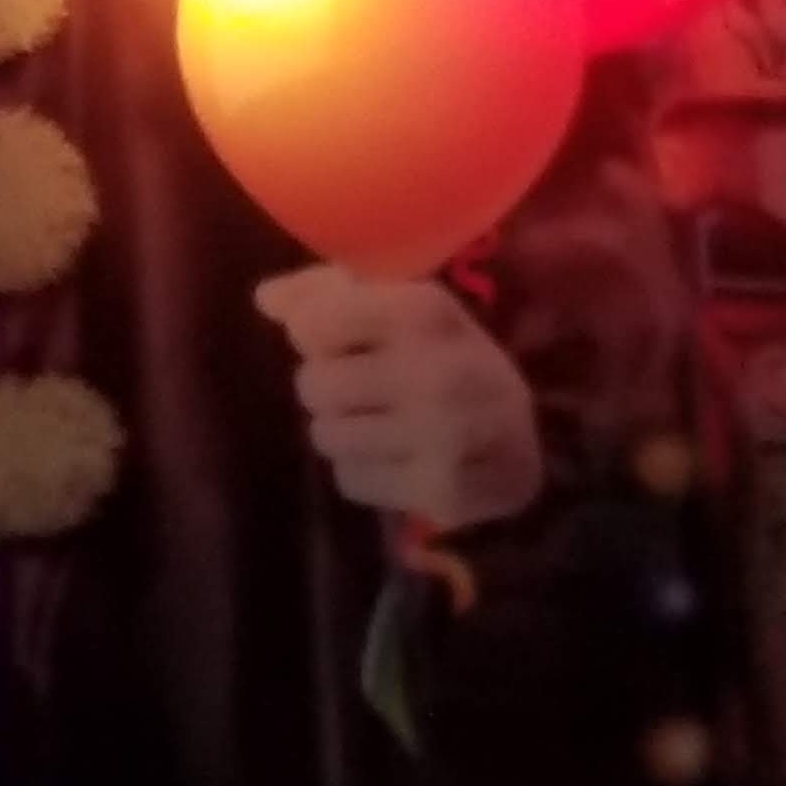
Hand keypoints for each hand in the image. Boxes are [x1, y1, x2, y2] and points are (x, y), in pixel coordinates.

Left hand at [255, 265, 544, 530]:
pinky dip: (366, 474)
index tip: (347, 341)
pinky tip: (400, 460)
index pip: (310, 324)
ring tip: (384, 426)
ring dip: (344, 434)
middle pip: (312, 385)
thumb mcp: (398, 306)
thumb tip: (266, 298)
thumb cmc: (440, 357)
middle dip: (329, 390)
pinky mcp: (441, 492)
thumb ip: (326, 293)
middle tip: (368, 391)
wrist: (519, 441)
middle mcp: (437, 371)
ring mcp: (443, 436)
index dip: (316, 336)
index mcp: (424, 310)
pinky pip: (350, 480)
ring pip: (325, 436)